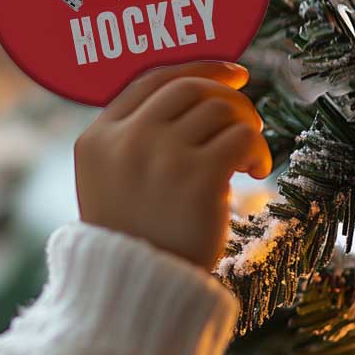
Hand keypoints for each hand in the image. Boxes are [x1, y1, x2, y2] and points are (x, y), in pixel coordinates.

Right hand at [74, 61, 272, 272]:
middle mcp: (125, 140)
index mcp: (96, 138)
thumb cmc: (131, 235)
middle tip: (246, 119)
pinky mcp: (197, 177)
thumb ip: (128, 138)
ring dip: (246, 126)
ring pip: (220, 109)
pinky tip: (254, 172)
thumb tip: (194, 93)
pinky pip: (242, 138)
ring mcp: (160, 156)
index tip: (230, 73)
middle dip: (228, 96)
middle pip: (189, 87)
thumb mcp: (107, 180)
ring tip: (248, 158)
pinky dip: (258, 150)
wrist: (135, 287)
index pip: (149, 80)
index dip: (196, 67)